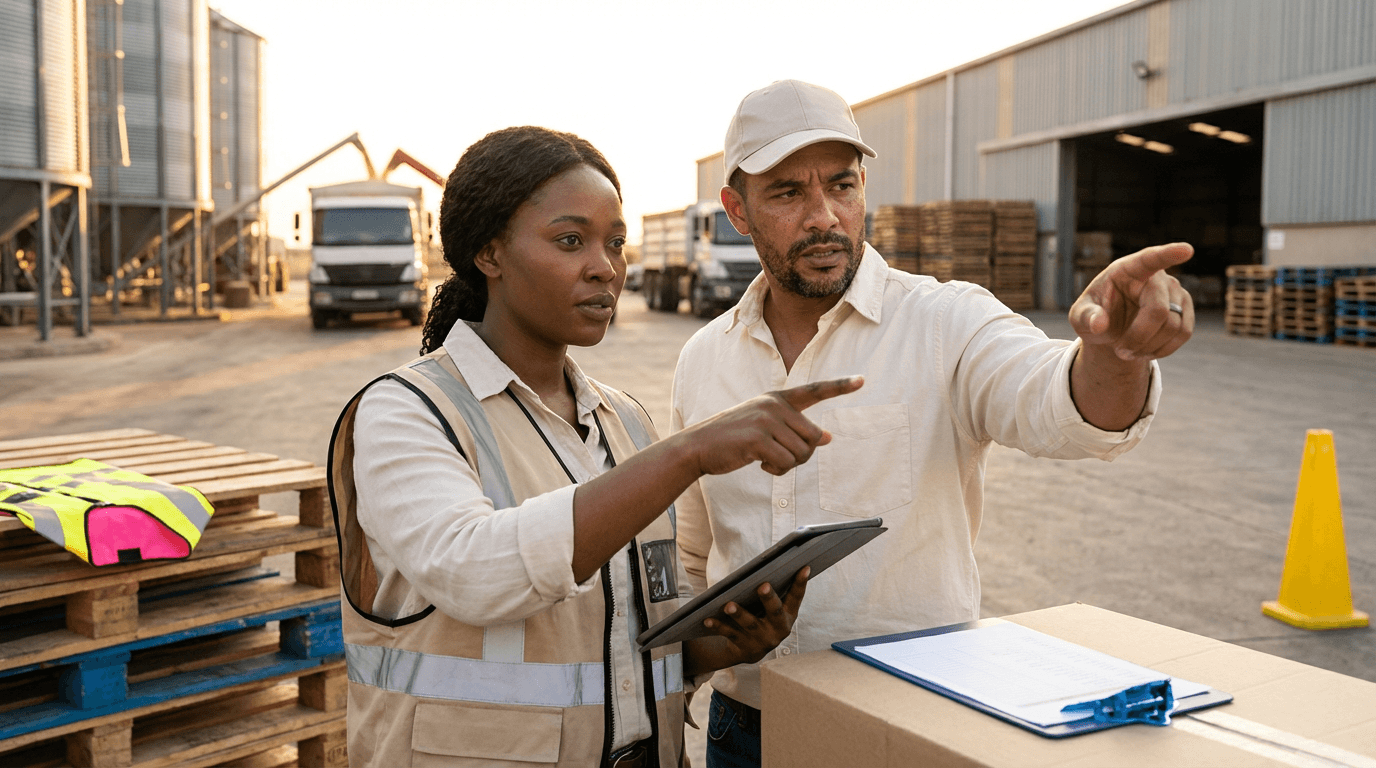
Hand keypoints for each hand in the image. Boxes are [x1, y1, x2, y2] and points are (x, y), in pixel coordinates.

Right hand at [685, 377, 863, 475]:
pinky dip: (776, 470)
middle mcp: (774, 405)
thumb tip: (828, 438)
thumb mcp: (764, 428)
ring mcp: (766, 420)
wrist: (698, 446)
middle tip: (780, 458)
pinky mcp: (758, 439)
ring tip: (765, 460)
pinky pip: (786, 463)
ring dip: (787, 465)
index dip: (840, 386)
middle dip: (802, 455)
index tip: (862, 380)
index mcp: (777, 398)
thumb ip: (794, 429)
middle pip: (814, 437)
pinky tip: (760, 465)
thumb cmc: (732, 439)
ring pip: (802, 454)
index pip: (814, 391)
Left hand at [703, 567, 808, 664]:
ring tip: (729, 605)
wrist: (750, 651)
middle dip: (769, 598)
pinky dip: (718, 626)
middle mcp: (778, 629)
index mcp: (788, 616)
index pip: (796, 597)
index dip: (801, 583)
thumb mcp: (772, 609)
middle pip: (774, 612)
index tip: (804, 567)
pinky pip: (730, 634)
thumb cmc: (762, 618)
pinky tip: (708, 619)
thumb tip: (769, 565)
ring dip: (739, 614)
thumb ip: (773, 593)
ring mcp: (762, 640)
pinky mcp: (744, 647)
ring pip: (750, 624)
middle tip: (763, 585)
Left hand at [1069, 243, 1194, 361]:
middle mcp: (1156, 276)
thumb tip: (1099, 323)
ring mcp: (1175, 291)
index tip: (1186, 249)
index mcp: (1127, 269)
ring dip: (1149, 347)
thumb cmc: (1094, 316)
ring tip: (1128, 352)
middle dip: (1139, 337)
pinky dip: (1164, 349)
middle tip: (1119, 352)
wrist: (1111, 328)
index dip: (1168, 254)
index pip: (1150, 259)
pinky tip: (1145, 351)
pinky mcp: (1185, 308)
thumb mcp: (1080, 317)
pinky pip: (1184, 332)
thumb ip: (1086, 317)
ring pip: (1174, 325)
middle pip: (1158, 310)